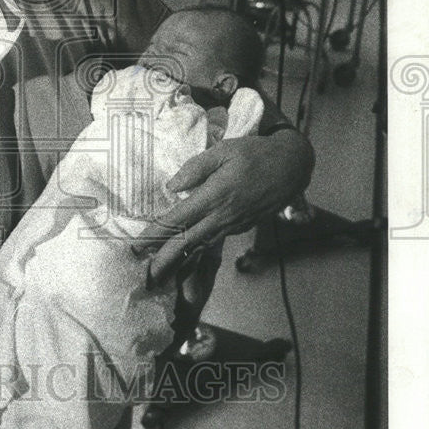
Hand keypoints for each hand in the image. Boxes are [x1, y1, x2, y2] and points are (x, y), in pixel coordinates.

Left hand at [134, 130, 313, 286]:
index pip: (177, 219)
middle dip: (165, 262)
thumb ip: (195, 168)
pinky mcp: (242, 227)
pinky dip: (198, 251)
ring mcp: (234, 225)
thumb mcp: (223, 150)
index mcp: (214, 196)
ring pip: (201, 246)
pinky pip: (215, 241)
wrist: (292, 166)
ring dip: (180, 261)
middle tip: (147, 278)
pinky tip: (186, 254)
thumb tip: (172, 187)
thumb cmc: (255, 153)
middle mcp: (223, 216)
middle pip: (187, 243)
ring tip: (161, 272)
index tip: (136, 246)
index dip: (155, 234)